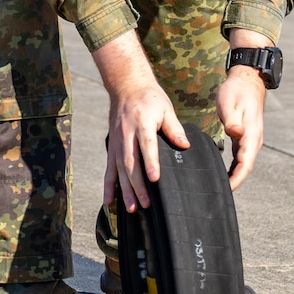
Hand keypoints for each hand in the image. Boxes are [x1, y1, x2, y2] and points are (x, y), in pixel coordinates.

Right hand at [91, 31, 188, 211]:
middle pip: (131, 163)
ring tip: (132, 208)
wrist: (125, 85)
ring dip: (124, 190)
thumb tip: (185, 145)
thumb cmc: (150, 98)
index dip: (151, 162)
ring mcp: (117, 142)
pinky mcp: (112, 146)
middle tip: (146, 204)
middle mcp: (127, 134)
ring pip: (119, 169)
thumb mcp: (166, 108)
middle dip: (138, 185)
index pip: (147, 145)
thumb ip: (174, 127)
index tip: (155, 179)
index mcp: (142, 123)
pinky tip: (109, 202)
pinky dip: (108, 185)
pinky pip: (109, 168)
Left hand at [218, 29, 269, 190]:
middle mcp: (254, 140)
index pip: (245, 163)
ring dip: (235, 176)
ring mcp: (251, 139)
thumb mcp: (230, 103)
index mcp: (251, 135)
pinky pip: (241, 157)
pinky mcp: (246, 137)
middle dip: (236, 183)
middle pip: (246, 167)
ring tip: (221, 190)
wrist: (247, 80)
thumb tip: (236, 134)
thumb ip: (232, 120)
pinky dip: (234, 167)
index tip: (228, 190)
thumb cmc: (236, 90)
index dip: (237, 179)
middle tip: (220, 196)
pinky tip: (224, 174)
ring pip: (244, 163)